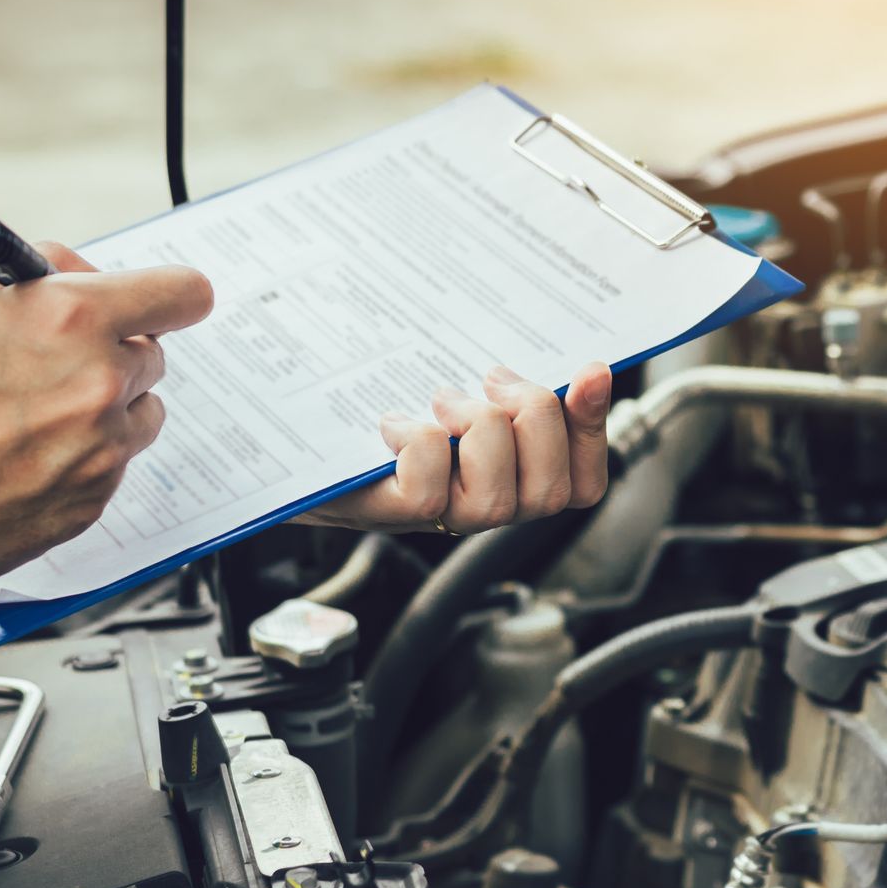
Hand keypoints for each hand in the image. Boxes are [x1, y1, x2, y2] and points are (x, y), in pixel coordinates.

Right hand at [0, 244, 212, 593]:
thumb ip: (36, 283)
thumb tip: (83, 274)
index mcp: (70, 317)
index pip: (177, 294)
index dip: (174, 298)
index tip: (172, 304)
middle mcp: (97, 381)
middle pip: (152, 359)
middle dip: (114, 357)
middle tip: (59, 367)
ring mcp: (99, 450)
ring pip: (138, 418)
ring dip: (105, 414)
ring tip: (31, 421)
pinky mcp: (91, 504)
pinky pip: (110, 470)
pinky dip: (79, 463)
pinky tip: (18, 464)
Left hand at [297, 362, 613, 533]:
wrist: (292, 431)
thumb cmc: (378, 405)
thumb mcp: (460, 384)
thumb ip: (520, 385)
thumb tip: (594, 369)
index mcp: (511, 476)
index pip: (585, 481)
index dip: (593, 430)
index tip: (587, 371)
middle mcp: (481, 505)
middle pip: (551, 491)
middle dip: (534, 419)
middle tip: (490, 380)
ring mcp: (438, 517)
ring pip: (497, 500)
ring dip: (477, 431)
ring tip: (441, 400)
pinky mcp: (393, 513)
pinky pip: (432, 491)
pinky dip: (418, 441)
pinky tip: (394, 423)